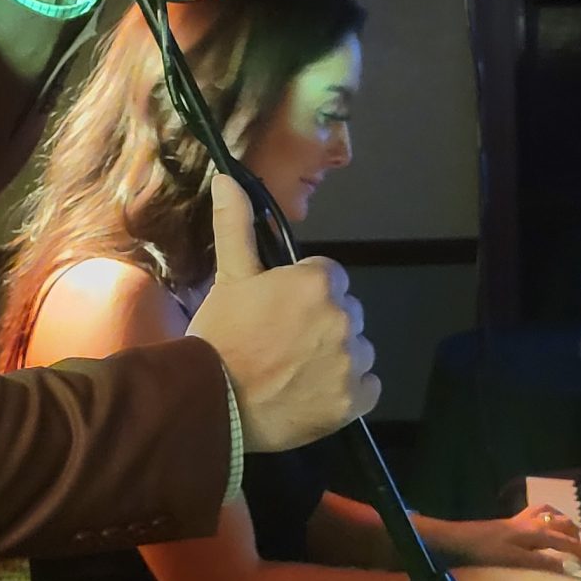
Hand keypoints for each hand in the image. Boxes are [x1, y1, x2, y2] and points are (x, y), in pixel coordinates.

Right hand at [187, 176, 379, 452]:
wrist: (214, 403)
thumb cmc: (221, 336)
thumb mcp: (228, 277)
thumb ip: (236, 224)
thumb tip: (227, 177)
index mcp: (319, 282)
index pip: (329, 277)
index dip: (303, 293)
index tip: (278, 312)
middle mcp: (344, 317)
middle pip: (346, 312)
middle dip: (323, 323)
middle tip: (283, 342)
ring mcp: (353, 362)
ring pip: (358, 349)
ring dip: (337, 356)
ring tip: (297, 370)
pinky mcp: (356, 400)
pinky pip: (367, 387)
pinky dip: (348, 390)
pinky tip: (315, 391)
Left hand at [445, 504, 580, 578]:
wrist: (458, 539)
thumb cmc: (484, 553)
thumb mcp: (513, 561)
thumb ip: (540, 562)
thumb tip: (566, 565)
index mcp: (534, 535)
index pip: (566, 544)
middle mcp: (531, 524)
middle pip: (563, 527)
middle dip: (580, 539)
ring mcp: (522, 520)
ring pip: (552, 516)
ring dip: (566, 525)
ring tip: (574, 539)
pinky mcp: (513, 520)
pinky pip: (538, 512)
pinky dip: (549, 516)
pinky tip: (549, 525)